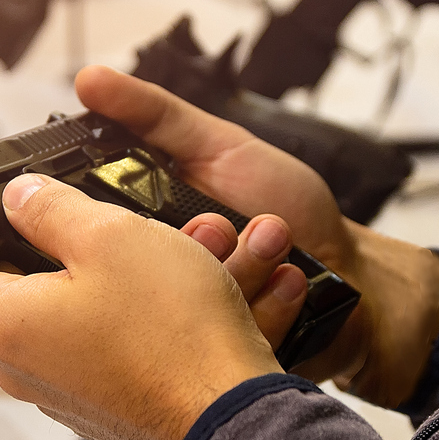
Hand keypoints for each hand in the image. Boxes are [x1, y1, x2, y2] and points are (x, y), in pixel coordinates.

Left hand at [0, 174, 281, 439]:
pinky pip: (109, 350)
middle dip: (50, 251)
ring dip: (107, 283)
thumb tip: (20, 196)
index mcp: (4, 322)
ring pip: (70, 318)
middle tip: (90, 222)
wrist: (233, 419)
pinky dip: (136, 321)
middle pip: (12, 294)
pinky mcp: (107, 408)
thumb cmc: (172, 337)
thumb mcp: (110, 236)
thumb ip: (52, 208)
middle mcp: (23, 368)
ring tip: (159, 256)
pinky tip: (181, 299)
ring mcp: (65, 394)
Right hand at [76, 66, 438, 407]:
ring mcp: (187, 328)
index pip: (98, 231)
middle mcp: (153, 286)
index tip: (154, 203)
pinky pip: (224, 339)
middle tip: (222, 223)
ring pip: (181, 311)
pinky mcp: (218, 359)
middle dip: (193, 242)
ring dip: (237, 268)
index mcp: (140, 234)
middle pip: (134, 277)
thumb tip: (89, 80)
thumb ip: (155, 115)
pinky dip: (267, 302)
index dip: (114, 221)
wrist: (349, 271)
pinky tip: (290, 279)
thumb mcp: (220, 144)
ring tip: (272, 241)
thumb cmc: (286, 206)